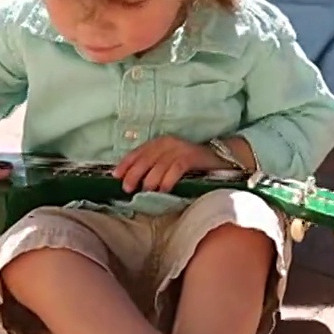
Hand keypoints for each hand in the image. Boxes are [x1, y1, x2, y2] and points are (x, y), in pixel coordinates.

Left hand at [112, 135, 226, 192]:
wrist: (218, 159)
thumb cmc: (190, 164)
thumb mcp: (169, 161)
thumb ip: (153, 166)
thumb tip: (132, 180)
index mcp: (159, 142)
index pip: (138, 152)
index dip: (125, 164)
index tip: (115, 176)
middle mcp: (168, 143)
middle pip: (145, 159)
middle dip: (134, 174)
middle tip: (128, 188)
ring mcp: (180, 149)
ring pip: (159, 165)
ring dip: (150, 179)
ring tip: (147, 190)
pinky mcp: (191, 156)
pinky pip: (175, 168)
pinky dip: (168, 179)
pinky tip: (164, 189)